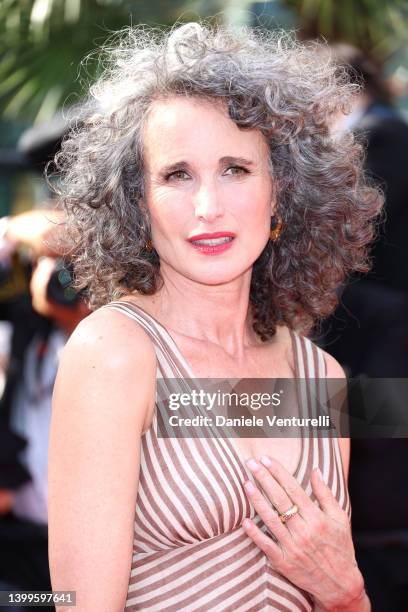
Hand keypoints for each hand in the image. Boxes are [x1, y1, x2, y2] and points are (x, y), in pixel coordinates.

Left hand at [242, 456, 369, 610]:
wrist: (341, 585)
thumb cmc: (341, 547)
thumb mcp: (340, 518)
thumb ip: (325, 493)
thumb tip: (315, 469)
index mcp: (317, 518)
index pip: (294, 489)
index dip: (279, 473)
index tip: (266, 459)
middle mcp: (304, 531)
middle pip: (280, 500)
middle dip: (265, 479)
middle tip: (251, 463)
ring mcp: (293, 548)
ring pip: (271, 520)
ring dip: (257, 501)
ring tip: (246, 484)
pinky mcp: (284, 563)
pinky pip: (266, 546)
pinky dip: (254, 534)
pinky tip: (244, 521)